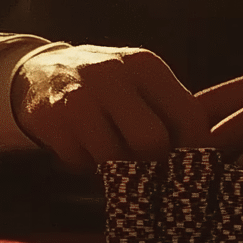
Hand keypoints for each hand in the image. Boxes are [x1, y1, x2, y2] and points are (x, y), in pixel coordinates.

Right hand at [11, 43, 212, 171]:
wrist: (42, 71)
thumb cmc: (108, 87)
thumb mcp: (142, 86)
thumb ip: (171, 115)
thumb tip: (200, 164)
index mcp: (147, 67)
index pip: (189, 117)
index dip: (194, 152)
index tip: (188, 170)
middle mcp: (114, 75)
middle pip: (152, 141)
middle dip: (153, 166)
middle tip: (149, 175)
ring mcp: (80, 95)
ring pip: (114, 158)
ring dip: (116, 172)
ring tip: (113, 164)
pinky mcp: (52, 119)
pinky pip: (81, 162)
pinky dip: (86, 168)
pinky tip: (84, 153)